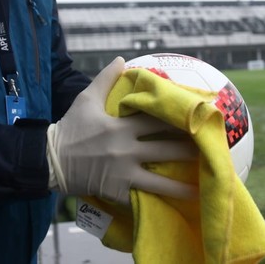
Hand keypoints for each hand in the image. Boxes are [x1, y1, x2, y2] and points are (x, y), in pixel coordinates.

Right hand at [46, 57, 196, 204]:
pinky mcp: (118, 190)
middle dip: (190, 149)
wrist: (51, 160)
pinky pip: (143, 197)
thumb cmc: (70, 128)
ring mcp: (123, 171)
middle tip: (212, 149)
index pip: (157, 120)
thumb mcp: (85, 99)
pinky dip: (161, 202)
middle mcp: (126, 148)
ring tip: (205, 185)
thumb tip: (121, 59)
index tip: (199, 117)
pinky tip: (178, 206)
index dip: (179, 119)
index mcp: (121, 126)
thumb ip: (105, 79)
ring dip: (184, 183)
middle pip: (166, 148)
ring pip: (161, 180)